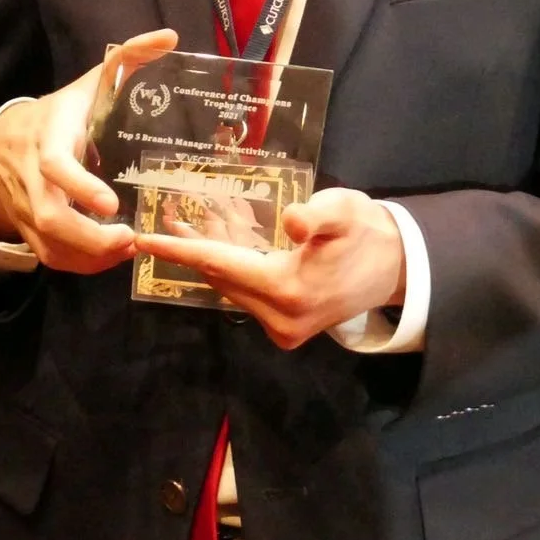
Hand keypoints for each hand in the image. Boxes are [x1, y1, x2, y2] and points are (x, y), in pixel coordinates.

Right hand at [0, 28, 177, 274]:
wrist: (0, 144)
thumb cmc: (59, 113)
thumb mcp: (88, 84)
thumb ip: (127, 60)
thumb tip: (169, 37)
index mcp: (48, 137)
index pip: (54, 165)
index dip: (80, 186)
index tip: (112, 204)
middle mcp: (31, 177)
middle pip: (50, 217)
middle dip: (91, 238)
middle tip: (130, 237)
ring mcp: (27, 208)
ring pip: (49, 245)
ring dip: (90, 257)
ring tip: (128, 249)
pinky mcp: (29, 230)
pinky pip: (49, 258)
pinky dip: (81, 265)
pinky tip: (111, 258)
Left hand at [134, 187, 405, 349]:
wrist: (396, 266)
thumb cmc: (367, 232)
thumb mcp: (345, 211)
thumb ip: (318, 215)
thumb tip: (292, 221)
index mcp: (287, 290)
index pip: (220, 265)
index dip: (179, 250)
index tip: (143, 240)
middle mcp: (279, 317)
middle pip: (221, 277)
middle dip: (192, 247)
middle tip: (163, 216)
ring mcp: (282, 327)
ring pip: (233, 284)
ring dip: (212, 253)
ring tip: (185, 220)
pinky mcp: (286, 326)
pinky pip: (248, 290)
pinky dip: (234, 264)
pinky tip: (223, 236)